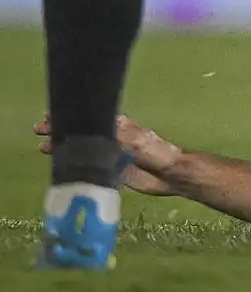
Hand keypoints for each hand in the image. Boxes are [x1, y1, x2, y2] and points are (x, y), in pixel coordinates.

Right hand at [35, 113, 182, 195]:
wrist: (169, 175)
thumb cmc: (155, 152)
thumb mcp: (134, 139)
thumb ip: (113, 133)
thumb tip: (90, 125)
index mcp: (118, 126)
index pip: (89, 118)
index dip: (71, 117)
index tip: (50, 116)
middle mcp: (111, 138)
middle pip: (82, 132)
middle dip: (62, 130)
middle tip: (39, 130)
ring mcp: (109, 155)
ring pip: (81, 148)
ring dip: (63, 147)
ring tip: (43, 147)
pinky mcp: (109, 171)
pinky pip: (86, 166)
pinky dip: (72, 164)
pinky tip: (59, 166)